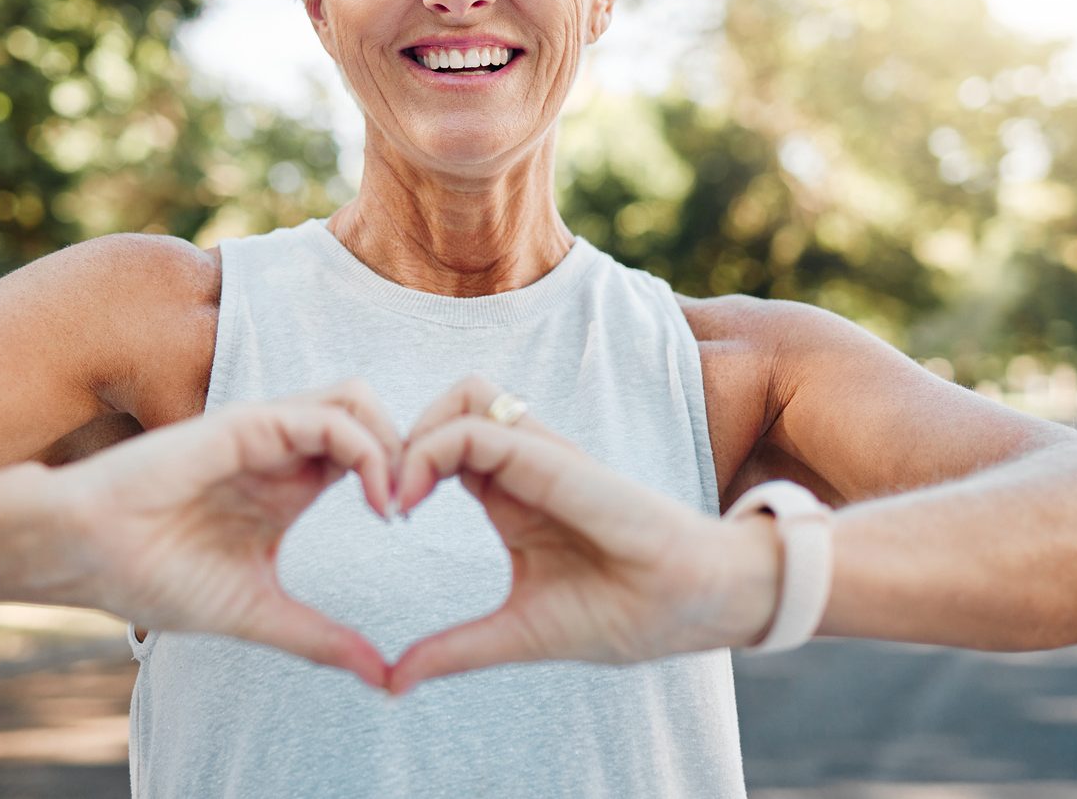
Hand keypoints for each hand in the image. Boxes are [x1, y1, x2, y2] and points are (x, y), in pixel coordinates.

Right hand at [38, 380, 401, 689]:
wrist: (86, 555)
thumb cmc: (154, 577)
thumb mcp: (259, 613)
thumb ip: (322, 637)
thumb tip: (383, 677)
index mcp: (289, 486)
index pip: (367, 455)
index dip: (403, 479)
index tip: (410, 529)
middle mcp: (283, 451)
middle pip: (373, 417)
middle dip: (411, 452)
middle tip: (414, 507)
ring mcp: (266, 433)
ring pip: (356, 400)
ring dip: (393, 443)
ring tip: (395, 502)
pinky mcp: (248, 424)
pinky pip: (327, 417)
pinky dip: (365, 449)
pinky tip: (374, 498)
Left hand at [387, 376, 781, 694]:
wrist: (696, 606)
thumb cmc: (623, 613)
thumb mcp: (517, 633)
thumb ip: (456, 649)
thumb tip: (392, 681)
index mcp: (511, 497)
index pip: (443, 447)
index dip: (402, 468)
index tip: (384, 517)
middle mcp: (523, 466)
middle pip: (447, 407)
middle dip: (400, 438)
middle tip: (381, 498)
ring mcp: (541, 456)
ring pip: (463, 395)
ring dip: (417, 432)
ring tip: (397, 493)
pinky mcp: (554, 460)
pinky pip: (481, 426)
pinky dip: (434, 448)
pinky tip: (414, 497)